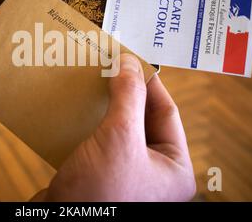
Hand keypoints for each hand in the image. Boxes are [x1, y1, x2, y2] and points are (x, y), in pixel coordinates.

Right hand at [34, 54, 195, 200]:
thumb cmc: (100, 193)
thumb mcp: (120, 138)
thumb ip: (128, 97)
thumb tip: (129, 63)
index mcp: (174, 167)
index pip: (166, 111)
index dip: (149, 82)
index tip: (132, 57)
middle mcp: (153, 170)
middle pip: (142, 118)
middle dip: (124, 92)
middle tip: (110, 64)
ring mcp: (126, 173)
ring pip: (118, 127)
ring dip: (104, 105)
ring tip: (93, 81)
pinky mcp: (101, 174)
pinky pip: (99, 139)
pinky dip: (90, 121)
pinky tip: (78, 106)